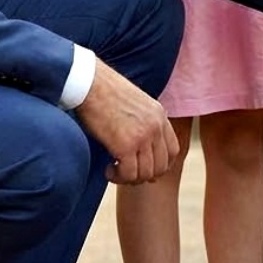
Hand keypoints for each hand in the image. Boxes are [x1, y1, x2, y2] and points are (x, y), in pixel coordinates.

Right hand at [74, 60, 178, 184]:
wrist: (89, 83)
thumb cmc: (104, 91)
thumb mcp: (135, 102)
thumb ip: (144, 120)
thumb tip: (140, 144)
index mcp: (159, 115)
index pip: (173, 150)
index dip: (161, 165)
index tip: (146, 170)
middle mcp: (155, 126)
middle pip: (161, 166)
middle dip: (144, 176)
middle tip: (126, 174)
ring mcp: (143, 136)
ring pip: (145, 173)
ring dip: (129, 178)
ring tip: (114, 171)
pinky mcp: (125, 145)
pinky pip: (129, 174)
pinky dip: (118, 177)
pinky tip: (108, 170)